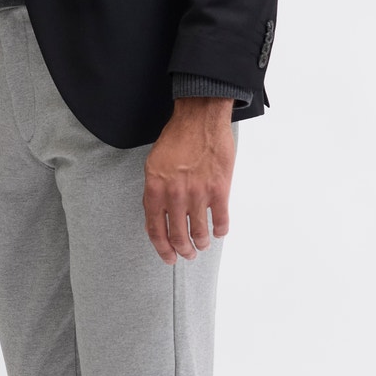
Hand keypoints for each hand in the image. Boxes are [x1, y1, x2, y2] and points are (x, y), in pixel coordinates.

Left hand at [143, 97, 235, 263]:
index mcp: (156, 188)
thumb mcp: (153, 165)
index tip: (168, 257)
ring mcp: (198, 193)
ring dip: (202, 243)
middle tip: (187, 254)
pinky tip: (220, 231)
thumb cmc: (177, 138)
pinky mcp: (220, 189)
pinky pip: (221, 219)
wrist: (200, 118)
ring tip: (203, 245)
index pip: (156, 229)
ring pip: (199, 232)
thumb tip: (157, 217)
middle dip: (183, 250)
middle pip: (178, 236)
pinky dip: (221, 230)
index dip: (162, 248)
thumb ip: (154, 192)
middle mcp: (175, 194)